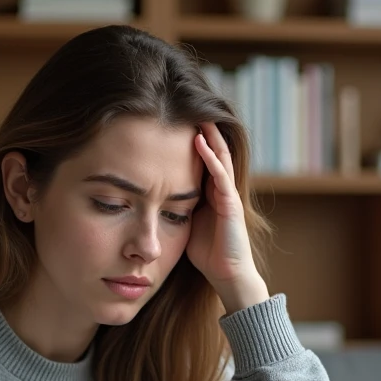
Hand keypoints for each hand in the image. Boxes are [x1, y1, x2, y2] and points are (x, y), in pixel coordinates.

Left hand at [187, 122, 269, 312]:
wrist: (227, 275)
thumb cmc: (206, 254)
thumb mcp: (185, 223)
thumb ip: (175, 206)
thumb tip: (148, 197)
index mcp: (210, 193)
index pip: (202, 158)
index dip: (191, 138)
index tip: (173, 119)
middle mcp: (221, 189)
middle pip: (213, 150)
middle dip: (202, 128)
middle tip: (186, 105)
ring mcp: (228, 195)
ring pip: (220, 156)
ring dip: (208, 134)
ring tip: (196, 112)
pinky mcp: (232, 204)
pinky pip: (221, 175)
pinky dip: (210, 157)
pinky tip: (199, 141)